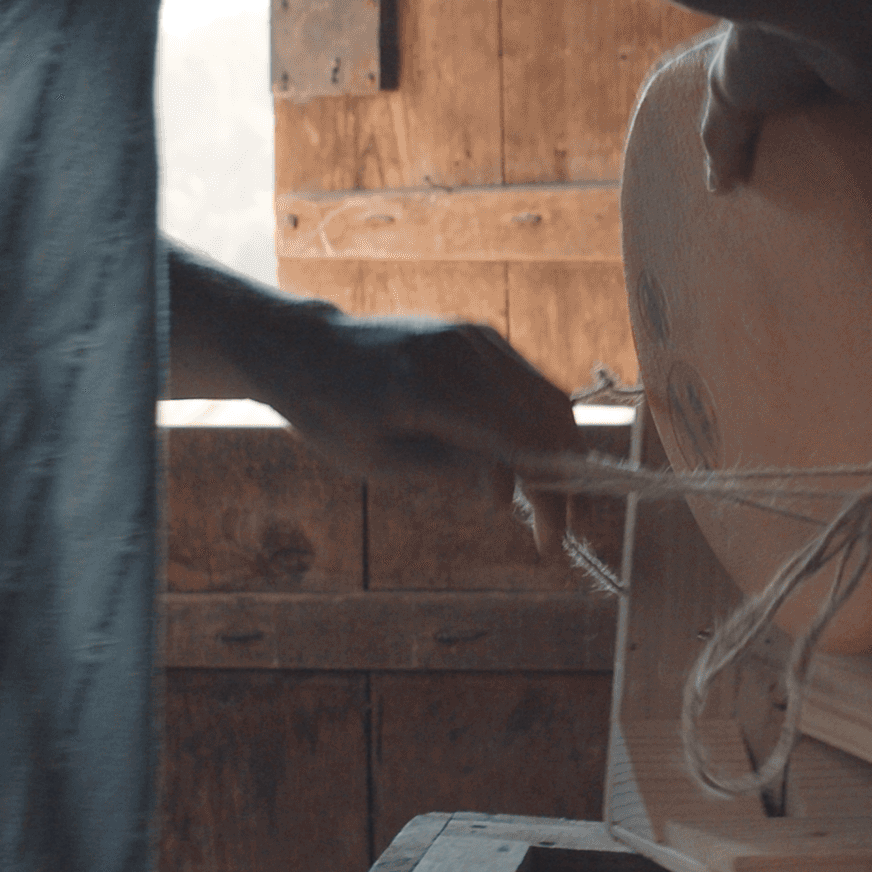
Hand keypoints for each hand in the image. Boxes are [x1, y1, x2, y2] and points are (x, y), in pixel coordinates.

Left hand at [259, 313, 581, 543]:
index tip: (556, 536)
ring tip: (537, 505)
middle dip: (564, 477)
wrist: (307, 349)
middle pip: (545, 417)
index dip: (549, 489)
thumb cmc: (332, 412)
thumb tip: (515, 480)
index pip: (519, 439)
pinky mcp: (478, 335)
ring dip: (554, 454)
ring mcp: (475, 337)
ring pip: (544, 397)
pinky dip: (531, 427)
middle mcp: (463, 352)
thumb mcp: (381, 460)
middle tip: (564, 529)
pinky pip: (524, 382)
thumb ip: (450, 466)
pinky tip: (511, 473)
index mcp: (433, 386)